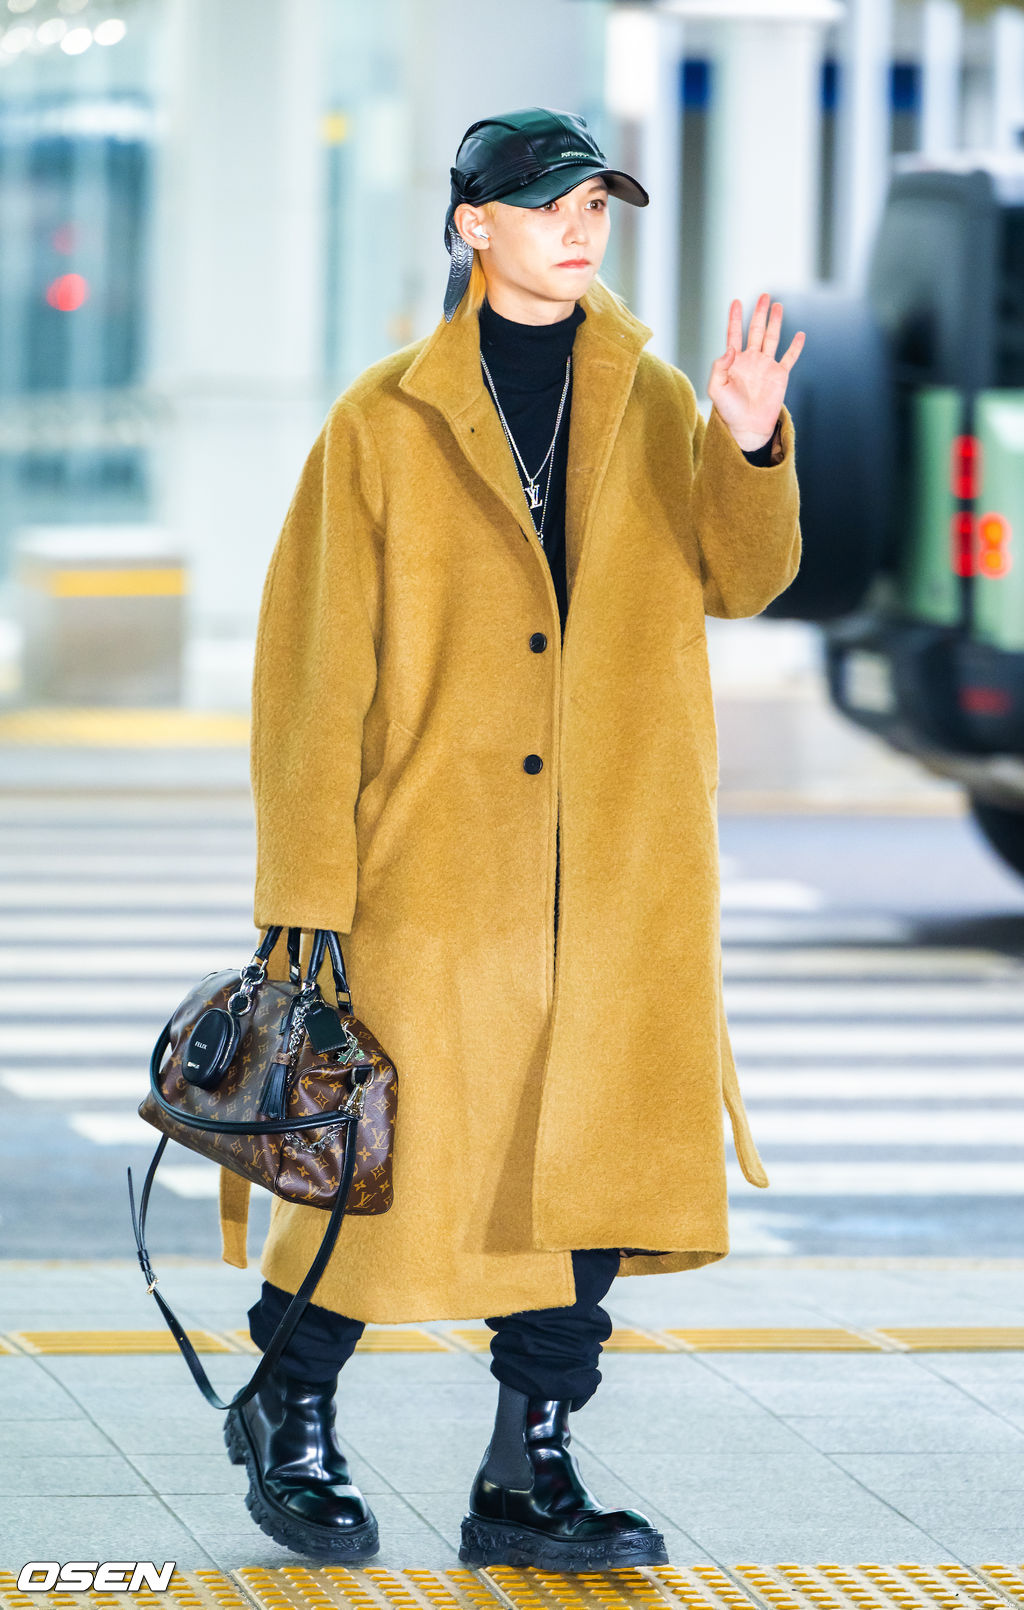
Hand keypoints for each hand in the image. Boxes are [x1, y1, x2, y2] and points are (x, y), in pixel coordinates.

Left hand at [708, 293, 804, 450]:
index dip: (735, 318)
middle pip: (756, 330)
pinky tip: (800, 334)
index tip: (735, 301)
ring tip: (778, 305)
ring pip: (772, 338)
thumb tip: (731, 348)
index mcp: (735, 361)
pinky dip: (795, 347)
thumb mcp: (716, 389)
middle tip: (764, 295)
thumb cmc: (729, 410)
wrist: (747, 427)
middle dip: (759, 313)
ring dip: (775, 322)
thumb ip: (719, 367)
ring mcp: (766, 366)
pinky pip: (789, 358)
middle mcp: (751, 360)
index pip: (734, 334)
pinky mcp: (780, 376)